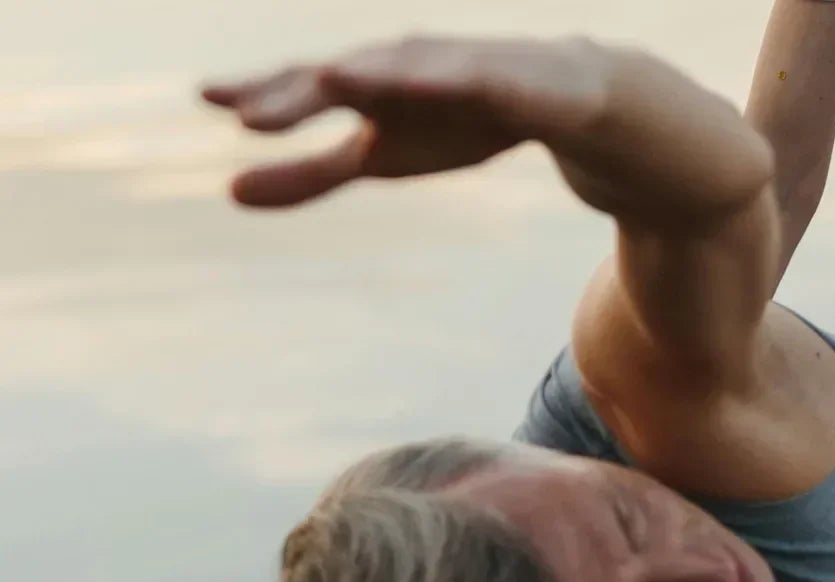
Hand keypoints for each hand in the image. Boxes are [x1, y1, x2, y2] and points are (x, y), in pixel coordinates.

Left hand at [201, 35, 609, 207]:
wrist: (555, 104)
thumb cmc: (453, 122)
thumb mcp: (374, 157)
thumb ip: (306, 174)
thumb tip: (226, 193)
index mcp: (359, 86)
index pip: (300, 88)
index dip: (259, 93)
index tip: (208, 98)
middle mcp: (393, 65)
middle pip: (340, 77)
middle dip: (297, 94)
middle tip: (251, 117)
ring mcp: (444, 64)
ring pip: (397, 67)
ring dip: (363, 73)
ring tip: (329, 83)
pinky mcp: (496, 75)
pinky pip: (467, 75)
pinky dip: (442, 76)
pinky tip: (420, 83)